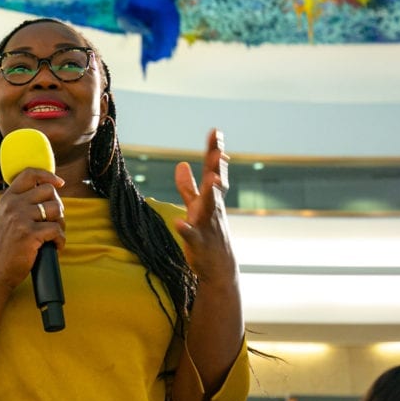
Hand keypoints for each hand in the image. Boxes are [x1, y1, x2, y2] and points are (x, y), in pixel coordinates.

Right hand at [0, 168, 65, 292]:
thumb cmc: (6, 248)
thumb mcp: (6, 219)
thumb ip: (21, 204)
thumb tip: (49, 192)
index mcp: (7, 199)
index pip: (29, 174)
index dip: (48, 175)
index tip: (59, 183)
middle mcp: (12, 205)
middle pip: (48, 191)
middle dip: (57, 206)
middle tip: (54, 221)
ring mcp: (20, 218)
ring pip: (55, 208)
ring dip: (61, 223)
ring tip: (54, 235)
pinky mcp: (29, 234)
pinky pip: (57, 229)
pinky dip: (61, 240)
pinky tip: (55, 247)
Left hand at [173, 129, 237, 283]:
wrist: (219, 269)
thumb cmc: (208, 234)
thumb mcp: (196, 207)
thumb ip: (188, 187)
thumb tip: (180, 164)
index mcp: (212, 198)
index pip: (213, 170)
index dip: (214, 151)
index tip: (216, 131)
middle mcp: (213, 208)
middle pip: (215, 184)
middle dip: (217, 168)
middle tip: (219, 151)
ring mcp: (208, 226)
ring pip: (209, 207)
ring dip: (210, 193)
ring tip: (211, 179)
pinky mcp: (199, 244)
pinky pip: (192, 236)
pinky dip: (186, 229)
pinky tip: (179, 223)